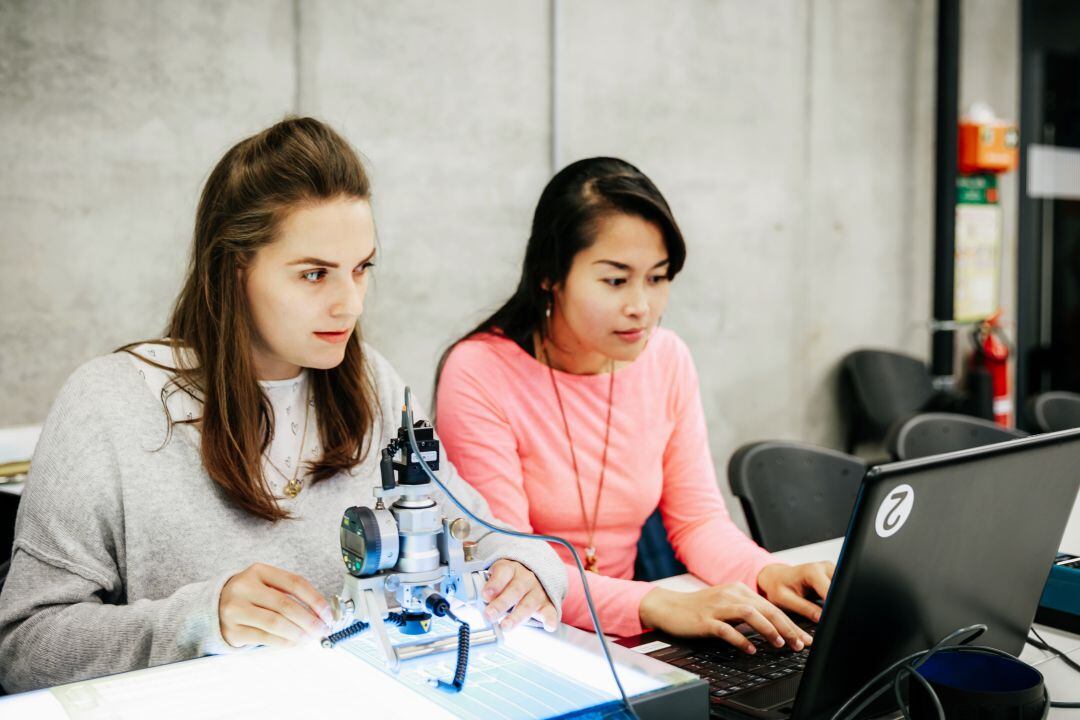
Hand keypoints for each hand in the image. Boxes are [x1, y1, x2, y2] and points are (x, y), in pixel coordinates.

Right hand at [219, 563, 332, 647]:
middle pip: (286, 605)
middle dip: (310, 620)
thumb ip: (290, 594)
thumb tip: (321, 613)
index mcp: (258, 571)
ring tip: (311, 638)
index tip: (328, 613)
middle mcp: (244, 587)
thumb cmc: (249, 596)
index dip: (315, 600)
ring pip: (276, 623)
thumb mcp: (265, 584)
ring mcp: (235, 609)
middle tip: (323, 629)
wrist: (213, 608)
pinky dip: (285, 642)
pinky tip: (295, 643)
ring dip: (299, 633)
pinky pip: (265, 638)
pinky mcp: (232, 630)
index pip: (295, 583)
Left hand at [481, 559, 558, 631]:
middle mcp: (526, 579)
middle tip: (489, 615)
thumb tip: (468, 601)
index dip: (494, 584)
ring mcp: (537, 592)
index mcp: (510, 569)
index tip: (485, 595)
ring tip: (506, 626)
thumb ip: (486, 589)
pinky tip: (548, 626)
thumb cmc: (509, 580)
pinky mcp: (547, 604)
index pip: (503, 573)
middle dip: (501, 604)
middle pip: (514, 590)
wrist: (534, 575)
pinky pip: (550, 612)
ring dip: (517, 616)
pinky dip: (550, 619)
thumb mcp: (496, 577)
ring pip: (528, 604)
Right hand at [638, 583, 812, 653]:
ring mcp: (717, 606)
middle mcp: (730, 594)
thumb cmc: (700, 609)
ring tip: (780, 644)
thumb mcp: (727, 605)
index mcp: (739, 590)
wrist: (669, 607)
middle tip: (799, 643)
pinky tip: (750, 650)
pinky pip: (726, 629)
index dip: (790, 622)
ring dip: (767, 629)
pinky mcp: (705, 619)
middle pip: (765, 608)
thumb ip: (749, 612)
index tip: (804, 638)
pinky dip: (741, 639)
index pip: (771, 606)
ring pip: (749, 614)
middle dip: (786, 627)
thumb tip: (776, 628)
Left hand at [756, 562, 834, 622]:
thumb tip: (822, 618)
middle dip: (837, 604)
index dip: (833, 606)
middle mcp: (824, 567)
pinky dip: (836, 598)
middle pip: (840, 588)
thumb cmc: (777, 586)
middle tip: (825, 615)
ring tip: (823, 608)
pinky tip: (827, 604)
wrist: (775, 577)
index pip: (831, 591)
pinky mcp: (833, 576)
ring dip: (837, 601)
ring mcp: (830, 570)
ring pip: (843, 588)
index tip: (830, 618)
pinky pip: (840, 588)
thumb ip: (805, 608)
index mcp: (812, 571)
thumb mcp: (786, 599)